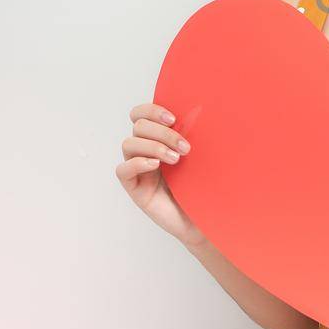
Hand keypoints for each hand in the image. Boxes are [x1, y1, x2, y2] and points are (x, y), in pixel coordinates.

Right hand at [116, 102, 204, 247]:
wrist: (205, 217)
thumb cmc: (204, 185)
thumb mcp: (201, 156)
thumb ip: (193, 135)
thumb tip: (199, 112)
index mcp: (159, 137)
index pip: (142, 114)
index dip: (152, 110)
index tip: (174, 119)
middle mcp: (145, 150)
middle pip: (138, 126)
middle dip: (163, 133)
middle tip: (186, 148)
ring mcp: (139, 169)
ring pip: (129, 144)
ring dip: (154, 146)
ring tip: (176, 160)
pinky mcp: (135, 188)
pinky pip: (123, 170)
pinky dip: (137, 163)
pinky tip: (155, 166)